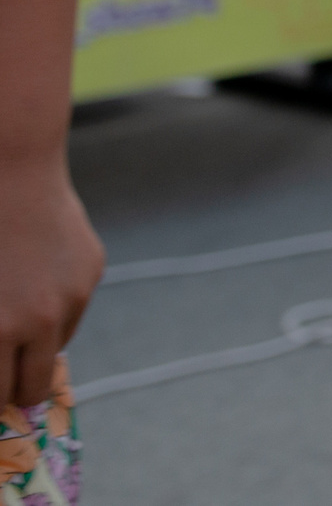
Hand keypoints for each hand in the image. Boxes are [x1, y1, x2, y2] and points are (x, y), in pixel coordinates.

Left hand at [0, 159, 101, 407]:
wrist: (9, 169)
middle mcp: (40, 319)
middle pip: (33, 388)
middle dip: (12, 392)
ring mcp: (72, 294)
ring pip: (55, 350)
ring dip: (33, 349)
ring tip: (10, 320)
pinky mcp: (92, 271)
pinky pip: (72, 309)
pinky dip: (52, 309)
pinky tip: (29, 280)